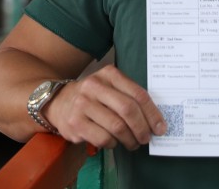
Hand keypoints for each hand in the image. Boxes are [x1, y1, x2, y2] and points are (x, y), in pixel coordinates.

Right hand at [45, 65, 166, 149]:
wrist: (57, 102)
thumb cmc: (92, 97)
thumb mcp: (109, 87)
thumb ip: (129, 96)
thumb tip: (155, 121)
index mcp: (108, 74)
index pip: (137, 94)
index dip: (152, 113)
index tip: (160, 128)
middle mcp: (94, 86)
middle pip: (128, 110)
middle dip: (142, 128)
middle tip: (146, 138)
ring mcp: (82, 104)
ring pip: (117, 127)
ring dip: (130, 140)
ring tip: (132, 143)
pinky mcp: (75, 123)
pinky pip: (104, 139)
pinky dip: (113, 144)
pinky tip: (113, 142)